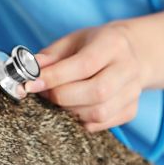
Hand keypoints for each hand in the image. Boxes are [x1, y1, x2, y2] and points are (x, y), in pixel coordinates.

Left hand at [24, 22, 150, 131]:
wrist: (134, 53)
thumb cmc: (97, 45)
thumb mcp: (74, 40)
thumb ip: (51, 55)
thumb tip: (29, 70)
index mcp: (113, 44)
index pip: (85, 64)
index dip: (56, 77)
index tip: (31, 84)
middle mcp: (128, 68)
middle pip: (96, 91)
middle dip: (62, 96)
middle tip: (44, 93)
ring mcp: (133, 92)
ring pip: (100, 112)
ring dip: (71, 111)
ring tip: (59, 100)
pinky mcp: (132, 110)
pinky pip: (103, 124)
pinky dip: (82, 121)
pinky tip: (75, 107)